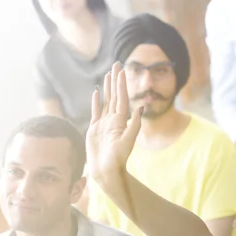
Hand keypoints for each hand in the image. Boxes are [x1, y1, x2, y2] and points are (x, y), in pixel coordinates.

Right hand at [86, 62, 142, 179]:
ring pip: (106, 101)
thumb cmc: (117, 159)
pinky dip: (96, 101)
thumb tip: (141, 108)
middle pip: (115, 96)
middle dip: (115, 80)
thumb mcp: (128, 142)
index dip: (121, 84)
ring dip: (107, 88)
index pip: (121, 98)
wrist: (106, 171)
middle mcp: (113, 120)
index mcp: (121, 121)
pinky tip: (96, 92)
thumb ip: (135, 125)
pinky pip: (95, 112)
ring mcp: (103, 124)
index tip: (122, 70)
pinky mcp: (94, 129)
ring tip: (108, 74)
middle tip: (117, 64)